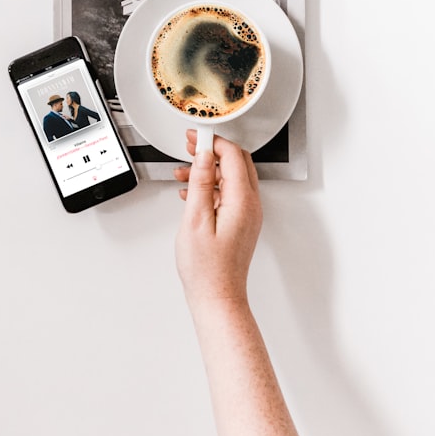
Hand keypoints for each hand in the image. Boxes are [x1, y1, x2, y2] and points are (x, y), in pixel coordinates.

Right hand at [173, 129, 262, 308]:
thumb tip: (203, 156)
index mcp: (242, 201)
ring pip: (231, 178)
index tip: (194, 138)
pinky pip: (229, 194)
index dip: (212, 141)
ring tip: (184, 172)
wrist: (217, 297)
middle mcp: (251, 205)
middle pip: (236, 163)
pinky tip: (192, 192)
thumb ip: (200, 183)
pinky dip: (211, 186)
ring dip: (209, 170)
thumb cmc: (207, 269)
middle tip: (191, 147)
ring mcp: (248, 215)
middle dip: (212, 151)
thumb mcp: (195, 220)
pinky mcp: (241, 223)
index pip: (232, 156)